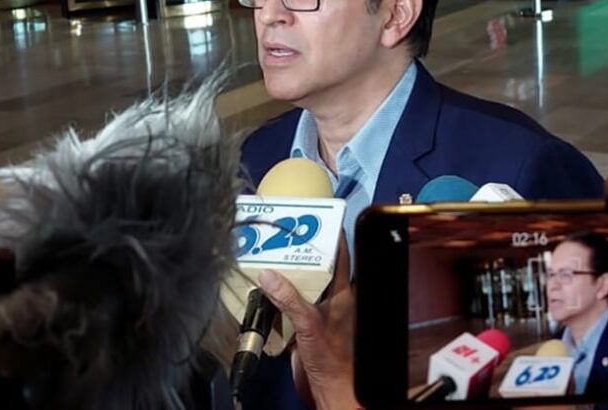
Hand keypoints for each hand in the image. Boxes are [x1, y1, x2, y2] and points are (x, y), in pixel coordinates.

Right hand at [259, 238, 355, 409]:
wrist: (328, 388)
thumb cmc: (332, 360)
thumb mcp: (309, 323)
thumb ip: (289, 299)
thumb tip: (269, 275)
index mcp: (344, 294)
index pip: (341, 256)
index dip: (332, 237)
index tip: (320, 219)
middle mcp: (332, 300)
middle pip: (316, 268)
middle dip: (301, 253)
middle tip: (284, 236)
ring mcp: (318, 313)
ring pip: (301, 286)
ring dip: (287, 276)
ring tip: (269, 258)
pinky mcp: (304, 327)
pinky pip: (289, 305)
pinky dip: (277, 297)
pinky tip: (263, 290)